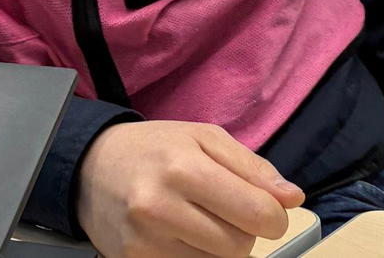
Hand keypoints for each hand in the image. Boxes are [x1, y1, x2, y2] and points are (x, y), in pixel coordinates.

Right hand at [77, 120, 305, 257]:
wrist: (91, 166)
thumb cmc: (154, 148)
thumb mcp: (204, 137)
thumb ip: (252, 167)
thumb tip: (292, 197)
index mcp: (185, 167)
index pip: (257, 213)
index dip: (273, 216)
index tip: (267, 210)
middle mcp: (161, 206)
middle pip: (239, 247)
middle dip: (242, 231)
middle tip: (223, 208)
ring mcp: (144, 241)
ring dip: (218, 246)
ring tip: (197, 218)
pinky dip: (193, 256)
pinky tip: (179, 233)